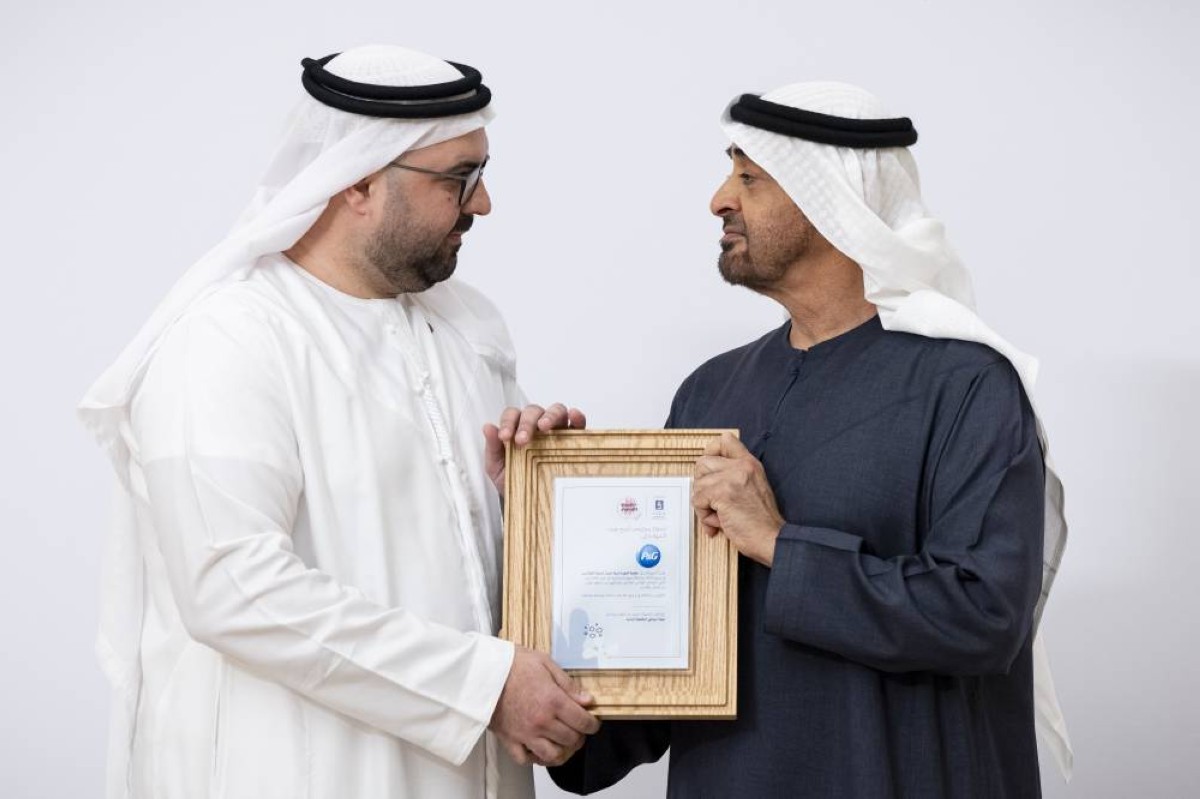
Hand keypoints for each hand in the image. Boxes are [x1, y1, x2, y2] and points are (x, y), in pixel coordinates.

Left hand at [483, 403, 586, 493]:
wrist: (529, 503)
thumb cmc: (513, 480)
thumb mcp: (497, 467)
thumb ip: (492, 447)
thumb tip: (488, 427)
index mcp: (517, 428)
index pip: (513, 415)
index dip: (508, 422)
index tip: (504, 437)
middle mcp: (537, 426)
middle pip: (534, 411)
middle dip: (527, 422)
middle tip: (522, 440)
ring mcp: (557, 431)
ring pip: (556, 411)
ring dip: (550, 415)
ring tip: (544, 427)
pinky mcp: (574, 440)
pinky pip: (578, 424)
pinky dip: (577, 416)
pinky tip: (573, 417)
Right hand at [489, 646, 600, 766]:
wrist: (483, 670)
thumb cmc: (512, 663)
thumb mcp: (545, 663)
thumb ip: (568, 684)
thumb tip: (586, 700)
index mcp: (553, 701)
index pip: (583, 722)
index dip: (593, 724)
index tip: (592, 723)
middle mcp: (542, 721)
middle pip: (571, 740)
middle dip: (580, 736)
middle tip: (578, 729)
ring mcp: (525, 733)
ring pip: (552, 755)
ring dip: (561, 750)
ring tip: (562, 742)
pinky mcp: (509, 739)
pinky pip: (525, 759)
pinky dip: (534, 758)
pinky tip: (538, 748)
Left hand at [692, 432, 784, 566]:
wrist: (771, 538)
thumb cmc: (761, 520)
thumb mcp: (753, 487)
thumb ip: (734, 476)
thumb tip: (705, 477)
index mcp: (749, 463)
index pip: (725, 440)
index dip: (711, 452)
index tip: (710, 471)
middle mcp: (741, 466)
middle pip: (703, 462)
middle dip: (702, 484)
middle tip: (712, 501)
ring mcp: (732, 478)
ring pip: (698, 483)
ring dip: (703, 504)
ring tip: (718, 516)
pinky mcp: (723, 493)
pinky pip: (698, 500)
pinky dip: (704, 515)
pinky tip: (718, 523)